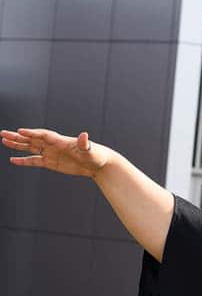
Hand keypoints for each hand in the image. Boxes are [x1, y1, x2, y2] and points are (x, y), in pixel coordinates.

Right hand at [1, 128, 115, 178]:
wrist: (98, 164)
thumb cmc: (96, 155)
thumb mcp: (90, 150)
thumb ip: (85, 143)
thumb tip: (84, 135)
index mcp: (61, 141)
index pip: (43, 135)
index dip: (32, 133)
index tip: (20, 131)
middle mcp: (53, 145)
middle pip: (32, 139)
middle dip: (18, 137)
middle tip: (3, 133)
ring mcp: (51, 153)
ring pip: (30, 148)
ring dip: (17, 145)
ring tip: (4, 141)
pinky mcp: (51, 162)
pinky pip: (34, 161)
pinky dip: (24, 161)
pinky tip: (13, 160)